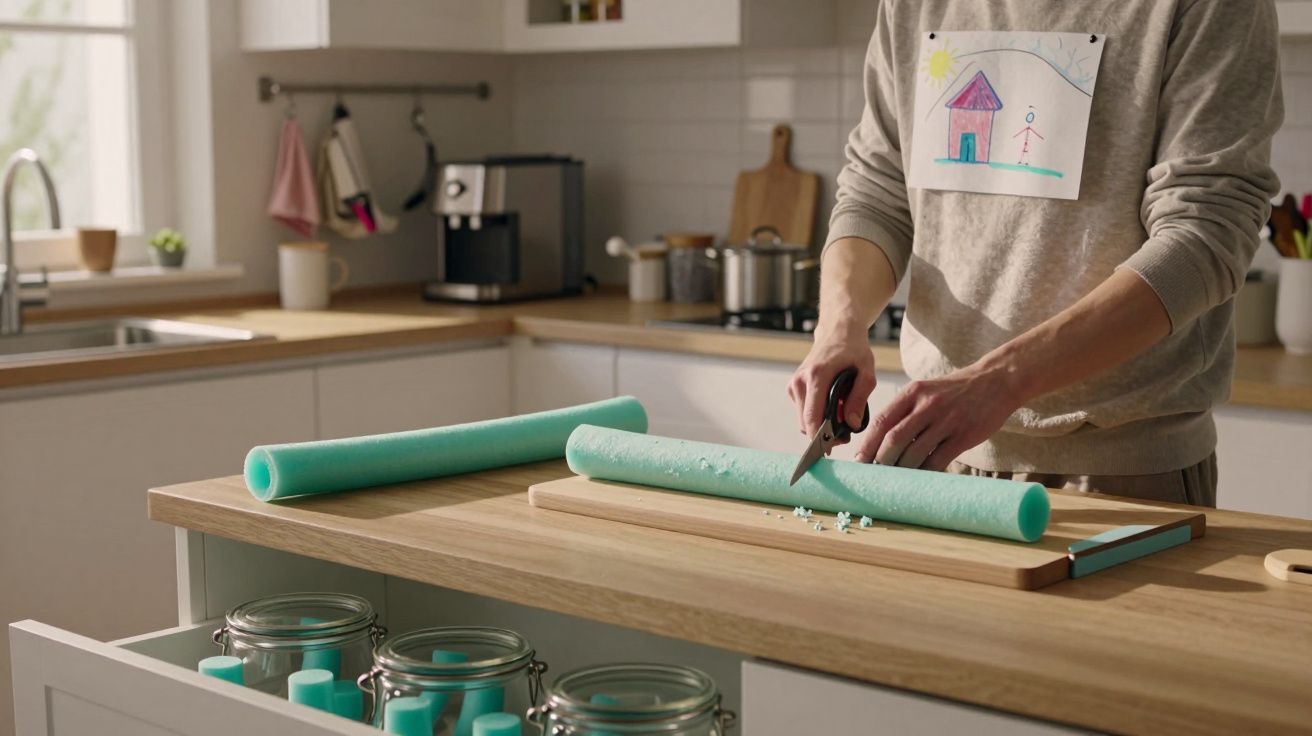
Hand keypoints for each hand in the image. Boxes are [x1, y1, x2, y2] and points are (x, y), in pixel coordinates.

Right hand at [788, 326, 875, 443]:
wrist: (838, 331)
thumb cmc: (854, 350)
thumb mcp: (867, 372)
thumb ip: (859, 398)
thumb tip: (851, 424)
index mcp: (817, 376)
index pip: (812, 417)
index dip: (818, 439)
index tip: (828, 453)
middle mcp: (800, 381)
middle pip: (805, 423)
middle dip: (823, 436)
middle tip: (845, 437)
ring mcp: (794, 384)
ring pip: (803, 420)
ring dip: (819, 427)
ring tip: (841, 423)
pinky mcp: (794, 387)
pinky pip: (803, 411)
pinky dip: (815, 417)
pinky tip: (831, 411)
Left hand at [854, 365, 1022, 470]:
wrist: (995, 381)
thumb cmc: (954, 391)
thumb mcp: (925, 390)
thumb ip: (904, 411)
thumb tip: (880, 442)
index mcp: (913, 392)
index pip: (882, 421)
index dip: (867, 444)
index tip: (859, 461)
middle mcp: (927, 405)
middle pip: (894, 439)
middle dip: (880, 461)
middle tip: (875, 475)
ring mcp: (946, 421)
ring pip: (914, 453)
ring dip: (902, 470)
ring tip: (895, 481)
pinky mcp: (963, 436)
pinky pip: (938, 461)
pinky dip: (925, 473)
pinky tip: (920, 479)